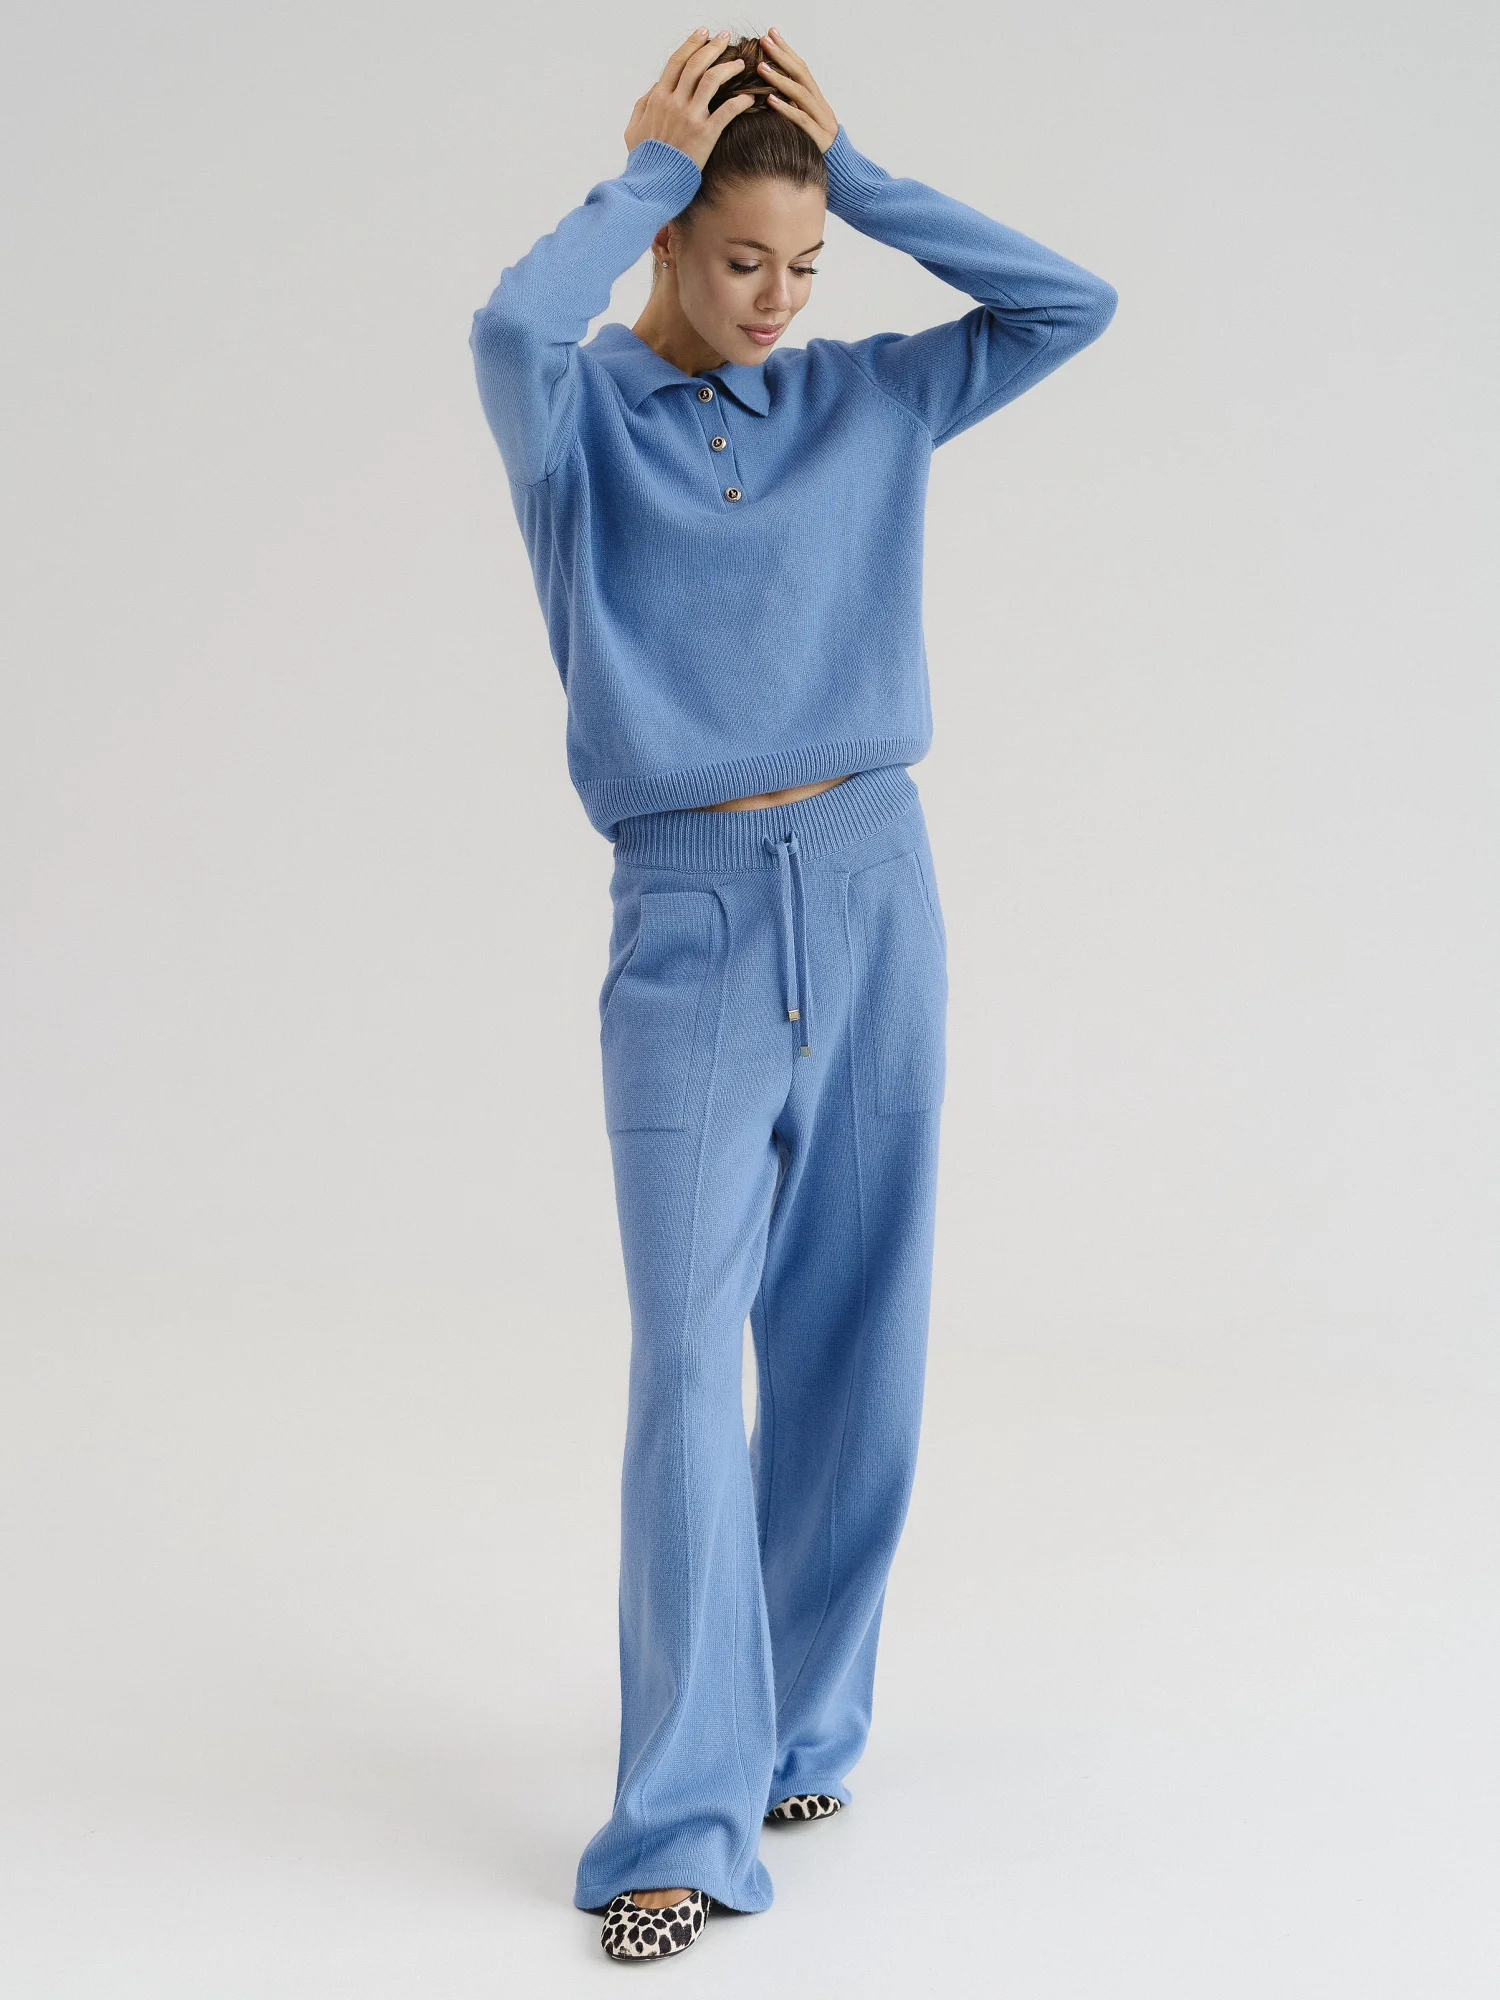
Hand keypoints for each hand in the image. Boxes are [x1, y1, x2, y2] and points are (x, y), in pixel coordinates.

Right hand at [625, 29, 755, 169]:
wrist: (652, 184)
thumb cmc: (644, 161)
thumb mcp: (634, 129)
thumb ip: (643, 105)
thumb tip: (654, 88)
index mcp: (658, 98)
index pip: (677, 62)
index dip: (691, 44)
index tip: (703, 34)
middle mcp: (675, 103)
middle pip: (696, 64)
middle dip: (713, 46)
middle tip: (725, 38)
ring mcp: (690, 117)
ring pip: (712, 80)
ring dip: (728, 67)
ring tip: (740, 63)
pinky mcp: (705, 135)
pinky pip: (727, 111)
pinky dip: (740, 101)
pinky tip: (749, 98)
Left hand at [756, 27, 838, 152]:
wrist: (841, 171)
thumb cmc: (817, 148)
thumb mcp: (805, 124)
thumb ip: (793, 108)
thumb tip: (773, 93)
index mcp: (816, 99)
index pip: (801, 67)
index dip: (787, 49)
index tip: (771, 33)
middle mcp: (820, 105)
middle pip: (801, 74)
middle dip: (782, 55)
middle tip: (764, 40)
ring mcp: (821, 120)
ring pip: (800, 94)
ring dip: (780, 79)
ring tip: (762, 68)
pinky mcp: (819, 138)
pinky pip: (801, 120)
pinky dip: (786, 109)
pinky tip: (771, 100)